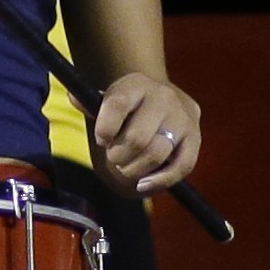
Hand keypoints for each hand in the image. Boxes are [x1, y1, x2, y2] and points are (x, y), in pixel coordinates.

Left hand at [93, 77, 202, 193]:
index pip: (116, 105)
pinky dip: (160, 181)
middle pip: (136, 138)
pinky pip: (181, 166)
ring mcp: (182, 118)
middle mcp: (163, 97)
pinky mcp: (195, 138)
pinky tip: (143, 185)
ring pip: (156, 154)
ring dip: (135, 170)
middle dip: (118, 156)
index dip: (104, 129)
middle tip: (114, 159)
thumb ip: (90, 102)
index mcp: (136, 84)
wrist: (164, 98)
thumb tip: (74, 99)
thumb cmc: (129, 106)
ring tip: (126, 169)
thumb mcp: (109, 98)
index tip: (102, 140)